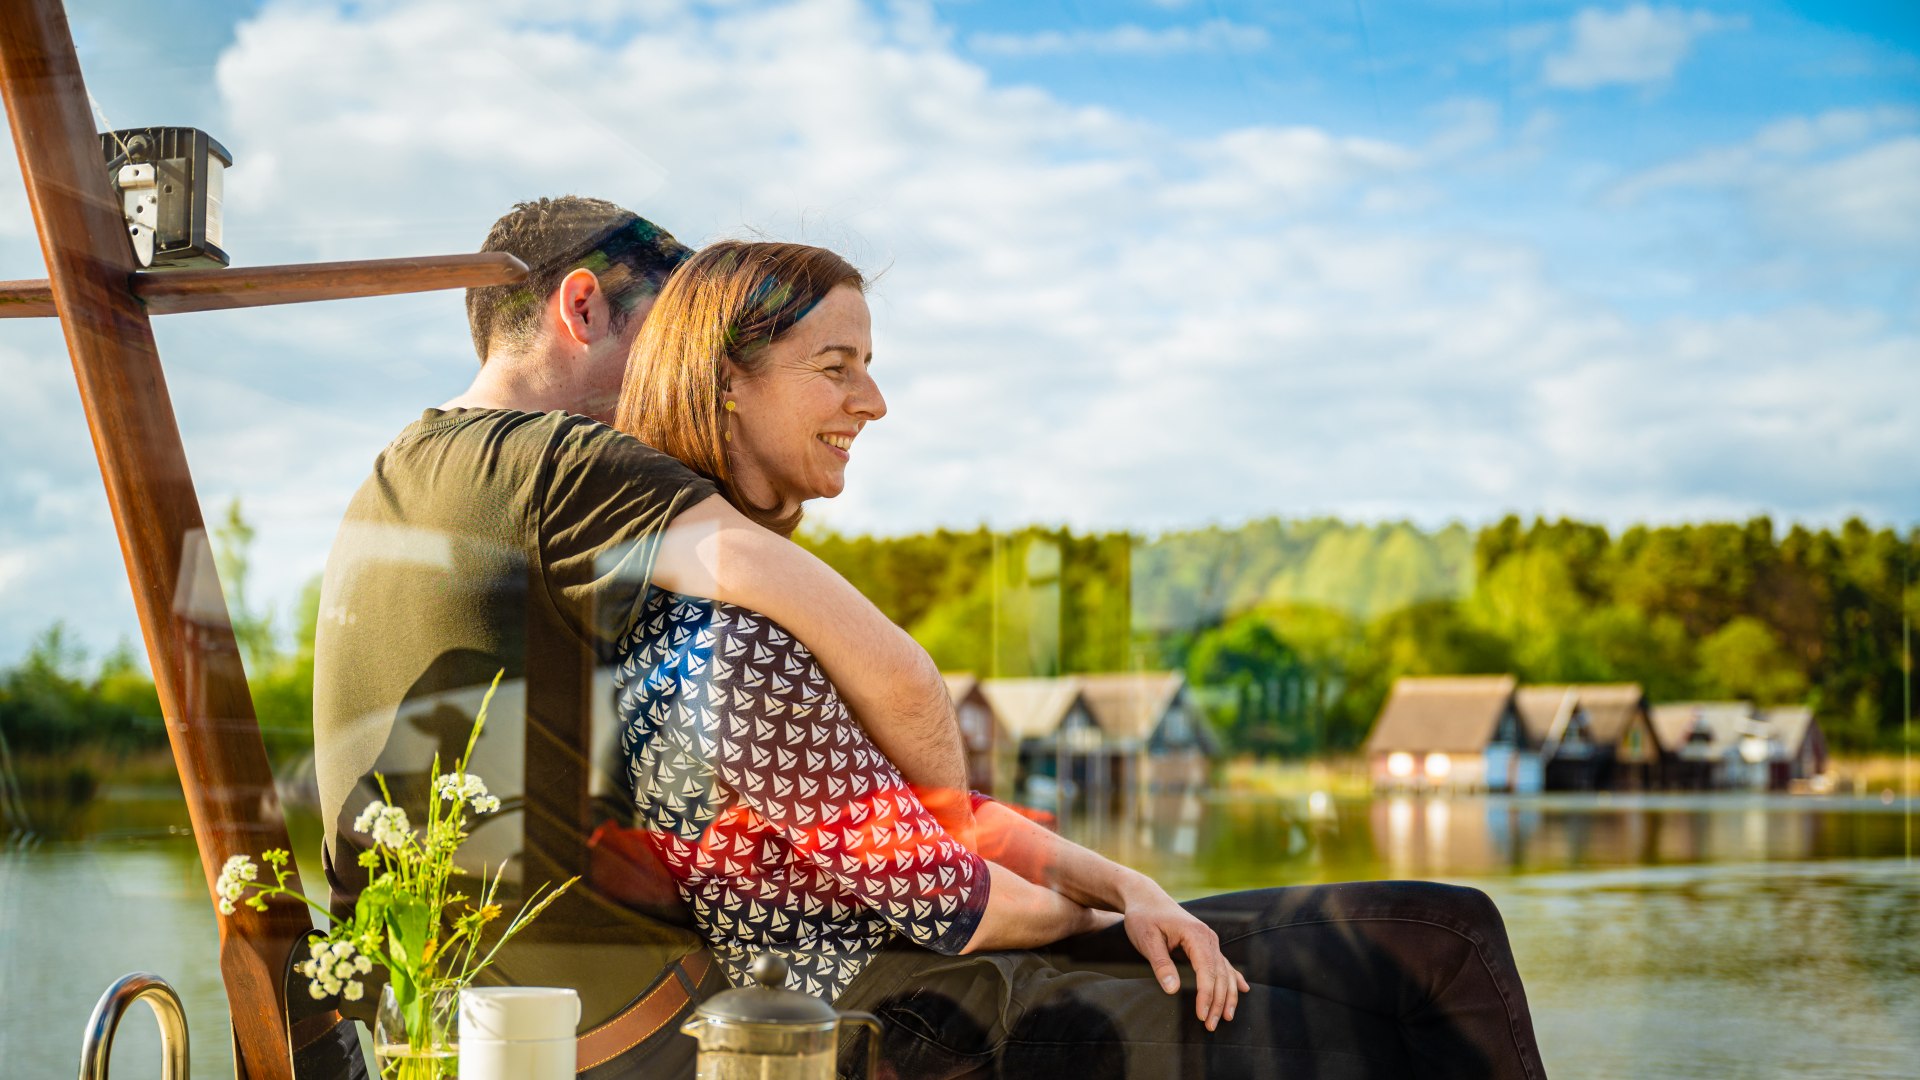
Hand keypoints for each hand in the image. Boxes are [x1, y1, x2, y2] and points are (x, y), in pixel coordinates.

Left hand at [1118, 877, 1249, 1030]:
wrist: (1145, 898)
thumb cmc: (1143, 917)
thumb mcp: (1146, 939)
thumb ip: (1161, 963)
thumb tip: (1173, 989)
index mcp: (1196, 935)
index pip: (1207, 971)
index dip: (1206, 995)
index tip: (1201, 1016)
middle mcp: (1208, 937)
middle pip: (1219, 975)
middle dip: (1218, 1002)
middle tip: (1210, 1026)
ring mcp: (1209, 940)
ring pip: (1224, 972)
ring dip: (1227, 996)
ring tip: (1225, 1018)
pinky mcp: (1206, 944)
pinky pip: (1223, 964)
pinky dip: (1233, 979)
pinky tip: (1244, 990)